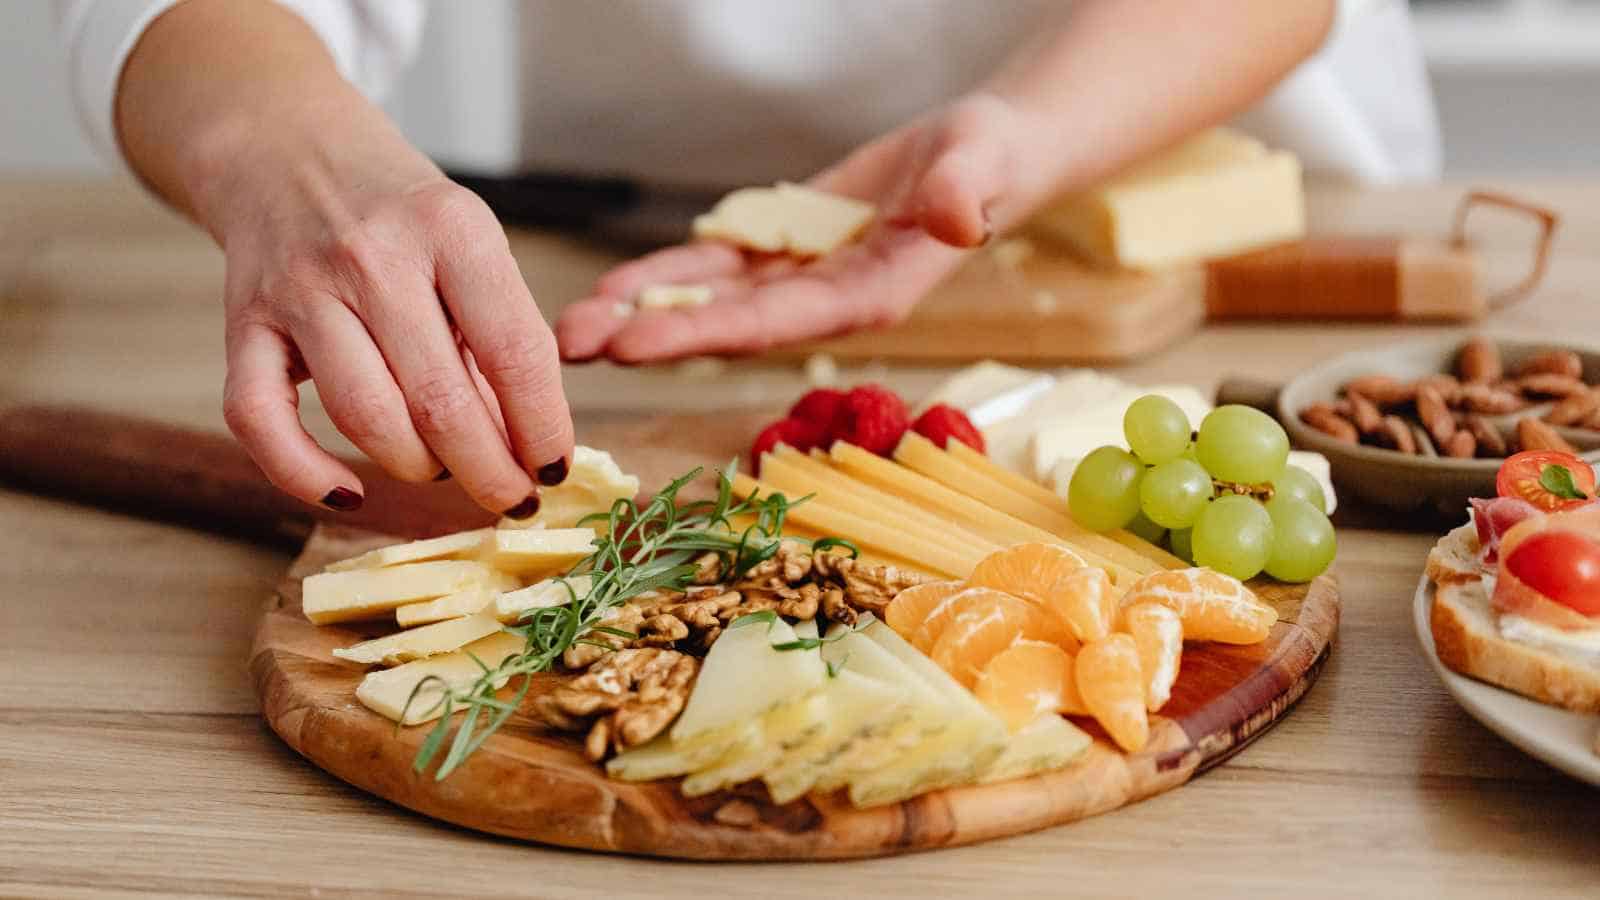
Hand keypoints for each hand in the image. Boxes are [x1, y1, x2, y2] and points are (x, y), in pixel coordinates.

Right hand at [202, 107, 573, 516]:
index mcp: (452, 230)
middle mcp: (374, 257)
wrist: (287, 149)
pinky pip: (261, 421)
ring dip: (416, 468)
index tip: (555, 469)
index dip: (543, 428)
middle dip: (489, 472)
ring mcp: (302, 290)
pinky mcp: (244, 323)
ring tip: (443, 471)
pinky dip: (304, 473)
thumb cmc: (400, 214)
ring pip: (365, 418)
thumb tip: (527, 447)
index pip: (516, 351)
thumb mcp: (469, 244)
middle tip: (511, 498)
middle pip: (441, 402)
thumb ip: (497, 333)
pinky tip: (348, 493)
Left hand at [556, 93, 1033, 362]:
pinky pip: (716, 269)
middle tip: (569, 346)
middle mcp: (824, 301)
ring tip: (570, 327)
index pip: (772, 323)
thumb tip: (954, 221)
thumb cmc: (994, 161)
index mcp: (867, 297)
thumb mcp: (982, 167)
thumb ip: (964, 195)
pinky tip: (614, 289)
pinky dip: (666, 278)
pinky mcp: (787, 252)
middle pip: (725, 325)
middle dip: (649, 336)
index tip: (634, 346)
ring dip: (642, 315)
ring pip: (709, 301)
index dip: (702, 334)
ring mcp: (801, 279)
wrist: (989, 155)